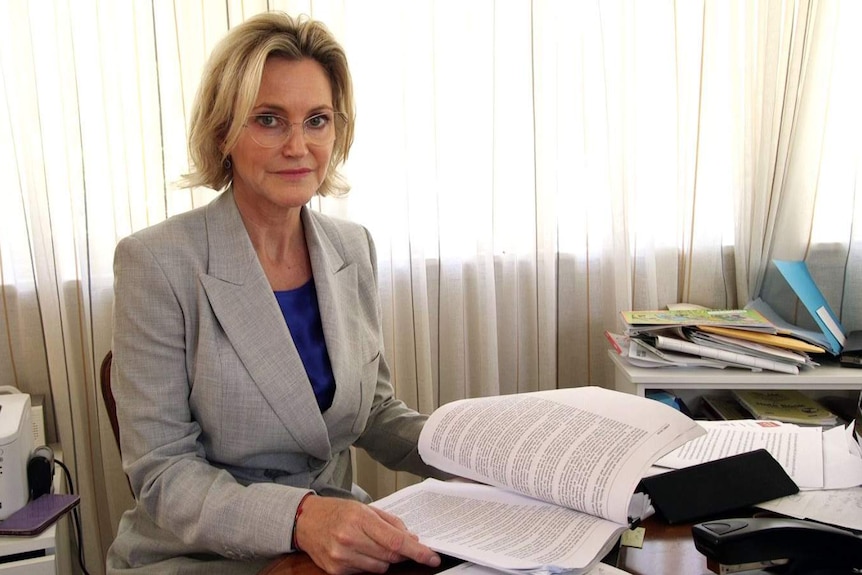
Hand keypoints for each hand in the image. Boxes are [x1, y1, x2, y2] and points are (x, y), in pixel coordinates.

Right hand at [293, 495, 440, 574]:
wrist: (306, 521)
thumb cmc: (337, 512)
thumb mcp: (365, 508)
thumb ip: (390, 523)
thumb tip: (412, 539)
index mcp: (359, 519)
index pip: (395, 541)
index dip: (417, 551)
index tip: (431, 556)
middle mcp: (349, 539)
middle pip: (390, 556)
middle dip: (402, 553)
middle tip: (403, 546)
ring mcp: (342, 557)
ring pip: (380, 567)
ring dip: (384, 559)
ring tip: (373, 544)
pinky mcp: (336, 571)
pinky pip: (364, 573)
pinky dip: (369, 564)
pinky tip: (360, 552)